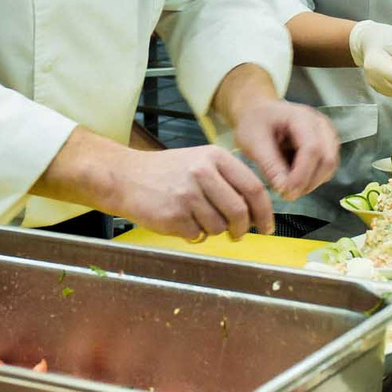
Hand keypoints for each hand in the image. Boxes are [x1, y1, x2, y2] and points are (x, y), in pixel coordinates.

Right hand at [111, 145, 276, 240]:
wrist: (124, 177)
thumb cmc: (165, 172)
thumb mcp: (199, 161)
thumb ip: (228, 181)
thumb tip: (257, 212)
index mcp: (215, 157)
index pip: (254, 188)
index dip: (265, 212)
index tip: (267, 226)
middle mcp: (203, 173)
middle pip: (240, 212)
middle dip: (242, 229)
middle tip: (237, 234)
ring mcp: (188, 195)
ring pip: (219, 227)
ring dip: (213, 230)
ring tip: (197, 219)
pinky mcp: (174, 215)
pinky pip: (198, 235)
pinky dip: (194, 234)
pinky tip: (181, 221)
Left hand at [231, 96, 340, 197]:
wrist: (259, 113)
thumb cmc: (254, 123)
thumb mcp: (254, 143)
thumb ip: (270, 165)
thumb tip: (285, 189)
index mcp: (301, 117)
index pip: (312, 148)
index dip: (301, 175)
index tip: (285, 192)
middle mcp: (320, 124)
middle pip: (327, 159)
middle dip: (308, 182)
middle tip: (285, 195)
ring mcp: (327, 135)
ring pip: (330, 166)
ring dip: (311, 182)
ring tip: (287, 186)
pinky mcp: (327, 146)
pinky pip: (326, 169)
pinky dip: (312, 178)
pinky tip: (293, 177)